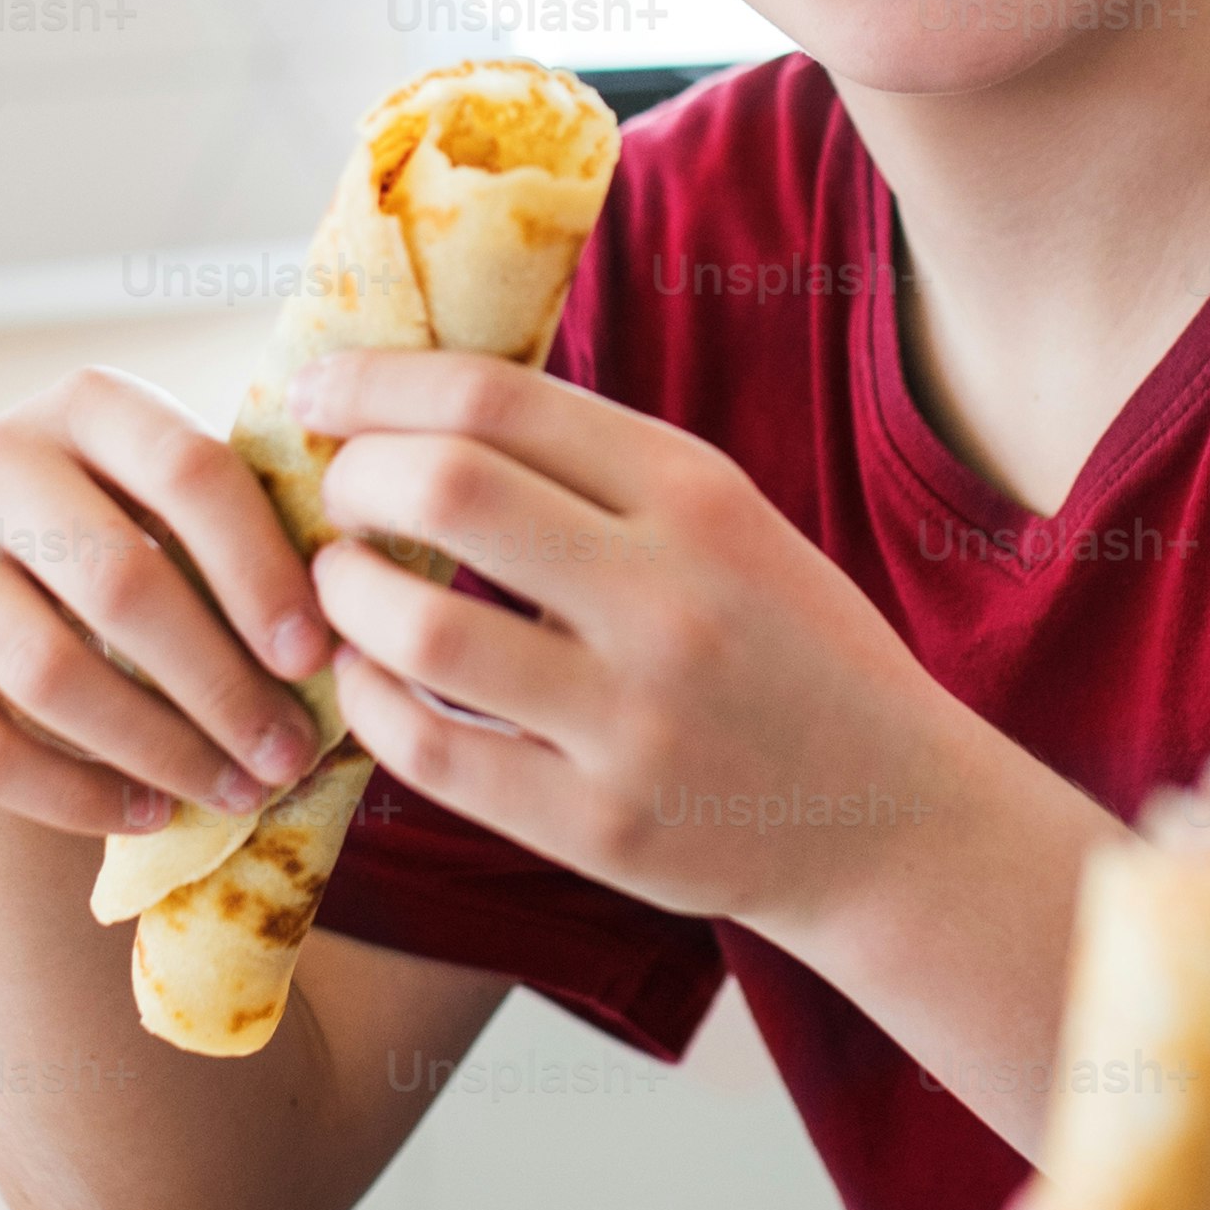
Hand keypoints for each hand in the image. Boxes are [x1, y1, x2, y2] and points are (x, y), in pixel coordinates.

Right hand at [0, 366, 332, 838]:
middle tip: (290, 756)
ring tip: (237, 793)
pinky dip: (76, 796)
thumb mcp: (186, 505)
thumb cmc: (141, 539)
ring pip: (48, 671)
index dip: (261, 571)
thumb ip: (259, 534)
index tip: (319, 660)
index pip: (189, 472)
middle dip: (220, 684)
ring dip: (159, 749)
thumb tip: (364, 628)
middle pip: (119, 581)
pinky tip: (149, 814)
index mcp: (88, 401)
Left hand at [292, 348, 1062, 940]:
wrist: (891, 816)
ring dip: (343, 594)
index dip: (377, 383)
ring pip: (415, 627)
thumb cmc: (788, 649)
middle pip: (443, 489)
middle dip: (353, 480)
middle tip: (336, 496)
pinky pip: (430, 751)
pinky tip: (368, 680)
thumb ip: (599, 468)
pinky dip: (369, 702)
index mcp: (698, 495)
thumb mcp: (729, 522)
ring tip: (342, 586)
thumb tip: (420, 405)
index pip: (495, 398)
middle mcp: (668, 596)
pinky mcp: (599, 826)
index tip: (318, 391)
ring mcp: (632, 719)